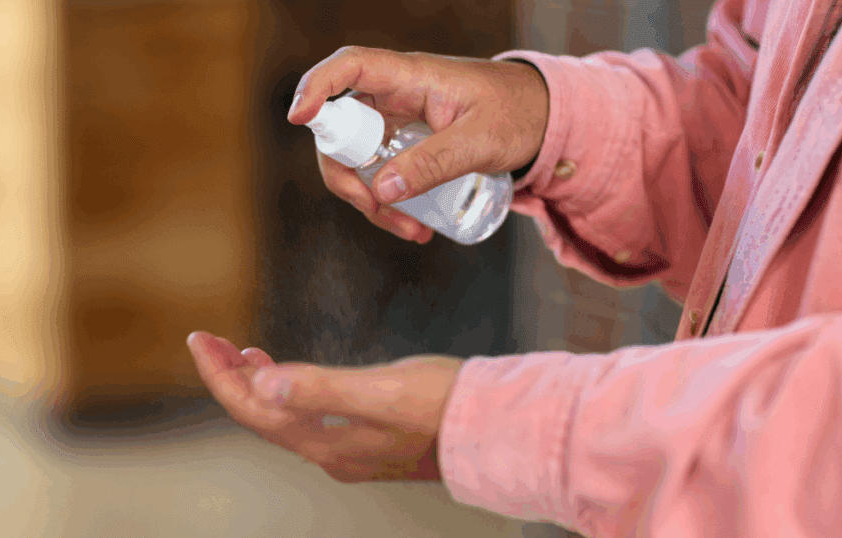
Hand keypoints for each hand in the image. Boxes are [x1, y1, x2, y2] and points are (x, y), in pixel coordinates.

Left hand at [187, 330, 463, 482]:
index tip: (199, 338)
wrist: (497, 428)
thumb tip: (264, 384)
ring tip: (240, 354)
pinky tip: (294, 375)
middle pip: (262, 415)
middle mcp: (333, 453)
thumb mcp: (382, 390)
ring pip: (285, 417)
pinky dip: (290, 391)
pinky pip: (310, 418)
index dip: (220, 374)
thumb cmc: (446, 404)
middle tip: (208, 341)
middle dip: (231, 377)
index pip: (254, 408)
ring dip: (258, 385)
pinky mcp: (370, 439)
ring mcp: (351, 450)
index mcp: (328, 442)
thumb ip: (322, 389)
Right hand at [287, 46, 548, 242]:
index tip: (299, 118)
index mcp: (412, 76)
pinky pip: (379, 173)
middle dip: (347, 175)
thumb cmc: (517, 115)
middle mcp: (395, 95)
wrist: (543, 120)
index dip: (317, 87)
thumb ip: (435, 162)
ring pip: (357, 159)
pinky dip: (388, 202)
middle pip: (341, 127)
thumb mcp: (481, 141)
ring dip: (371, 200)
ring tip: (413, 230)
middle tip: (375, 209)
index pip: (351, 67)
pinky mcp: (405, 145)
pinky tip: (416, 225)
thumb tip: (382, 189)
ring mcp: (397, 121)